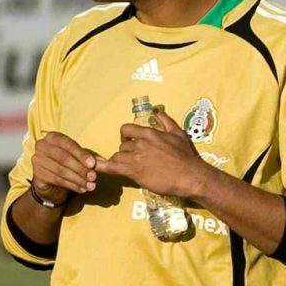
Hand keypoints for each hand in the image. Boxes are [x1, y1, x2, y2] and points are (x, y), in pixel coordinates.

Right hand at [30, 131, 98, 203]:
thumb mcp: (78, 158)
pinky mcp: (37, 174)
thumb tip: (103, 163)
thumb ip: (89, 159)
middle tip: (93, 177)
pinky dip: (71, 185)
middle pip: (63, 157)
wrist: (51, 181)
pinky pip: (57, 180)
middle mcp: (41, 146)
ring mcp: (37, 160)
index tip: (93, 164)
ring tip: (90, 185)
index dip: (81, 154)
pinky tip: (81, 189)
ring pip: (61, 170)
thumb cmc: (66, 164)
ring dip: (78, 179)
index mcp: (52, 137)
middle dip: (80, 168)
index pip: (67, 144)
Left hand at [95, 109, 210, 197]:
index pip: (126, 130)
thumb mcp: (178, 133)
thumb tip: (156, 110)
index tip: (130, 142)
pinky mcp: (133, 171)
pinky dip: (102, 167)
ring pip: (118, 156)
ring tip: (131, 168)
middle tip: (136, 160)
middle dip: (127, 152)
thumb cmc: (186, 156)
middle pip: (123, 146)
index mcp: (149, 133)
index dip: (126, 136)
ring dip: (122, 162)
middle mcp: (140, 143)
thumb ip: (165, 120)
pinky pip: (112, 167)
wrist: (190, 176)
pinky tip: (94, 168)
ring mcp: (135, 157)